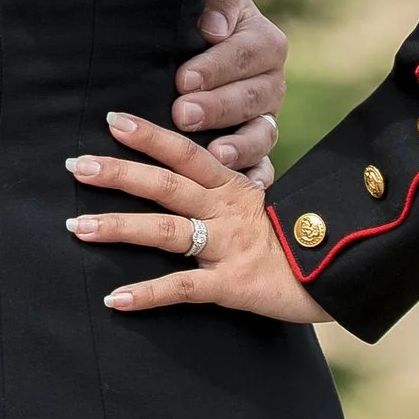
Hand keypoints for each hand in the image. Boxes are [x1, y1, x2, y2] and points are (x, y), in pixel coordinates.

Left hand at [66, 112, 314, 321]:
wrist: (343, 274)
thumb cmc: (298, 238)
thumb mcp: (262, 204)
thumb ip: (225, 190)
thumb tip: (182, 175)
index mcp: (233, 186)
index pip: (186, 152)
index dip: (149, 134)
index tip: (111, 119)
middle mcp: (226, 210)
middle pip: (165, 185)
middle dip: (119, 173)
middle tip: (75, 165)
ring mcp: (228, 247)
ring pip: (166, 231)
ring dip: (119, 227)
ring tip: (77, 226)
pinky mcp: (233, 285)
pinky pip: (184, 289)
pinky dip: (147, 294)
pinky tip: (114, 299)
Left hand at [174, 0, 284, 184]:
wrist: (187, 42)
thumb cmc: (195, 15)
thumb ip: (215, 1)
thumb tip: (214, 26)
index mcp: (265, 42)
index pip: (248, 53)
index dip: (217, 67)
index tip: (184, 78)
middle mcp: (271, 83)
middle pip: (253, 97)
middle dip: (218, 107)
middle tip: (183, 113)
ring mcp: (265, 119)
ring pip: (263, 135)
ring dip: (239, 146)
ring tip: (215, 155)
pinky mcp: (255, 151)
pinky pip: (263, 168)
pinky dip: (255, 179)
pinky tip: (239, 189)